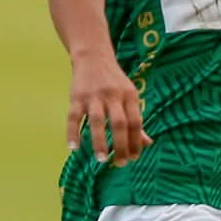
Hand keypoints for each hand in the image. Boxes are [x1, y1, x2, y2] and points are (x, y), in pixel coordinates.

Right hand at [67, 50, 151, 165]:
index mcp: (130, 96)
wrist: (93, 57)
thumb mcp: (129, 97)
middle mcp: (113, 96)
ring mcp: (93, 96)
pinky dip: (72, 133)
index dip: (136, 142)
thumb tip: (147, 144)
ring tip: (102, 159)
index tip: (134, 158)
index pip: (136, 123)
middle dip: (121, 146)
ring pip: (97, 121)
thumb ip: (136, 120)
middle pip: (119, 124)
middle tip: (120, 163)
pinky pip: (73, 117)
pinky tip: (73, 148)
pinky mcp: (76, 96)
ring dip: (99, 142)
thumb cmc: (115, 82)